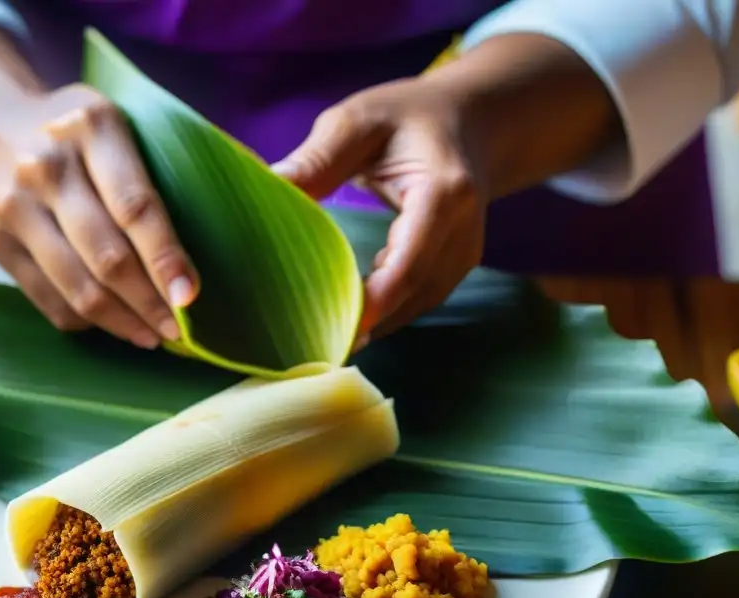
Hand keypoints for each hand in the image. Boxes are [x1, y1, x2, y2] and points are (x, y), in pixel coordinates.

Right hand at [0, 84, 198, 347]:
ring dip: (122, 323)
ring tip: (152, 336)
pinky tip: (115, 323)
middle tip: (178, 331)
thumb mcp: (125, 125)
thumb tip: (224, 233)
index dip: (166, 258)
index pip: (136, 207)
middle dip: (149, 303)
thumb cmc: (85, 136)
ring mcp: (14, 206)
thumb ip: (165, 169)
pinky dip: (87, 321)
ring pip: (77, 286)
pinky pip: (49, 301)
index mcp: (93, 127)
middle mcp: (46, 165)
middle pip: (106, 255)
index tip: (190, 298)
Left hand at [273, 75, 486, 345]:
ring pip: (415, 306)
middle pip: (412, 294)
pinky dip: (383, 311)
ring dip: (373, 322)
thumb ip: (317, 159)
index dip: (374, 302)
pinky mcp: (454, 269)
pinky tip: (345, 314)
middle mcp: (463, 233)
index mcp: (444, 194)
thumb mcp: (357, 122)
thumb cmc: (408, 117)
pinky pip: (416, 301)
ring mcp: (464, 256)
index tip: (331, 325)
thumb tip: (267, 187)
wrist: (471, 122)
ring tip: (319, 334)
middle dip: (364, 321)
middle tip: (307, 340)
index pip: (409, 262)